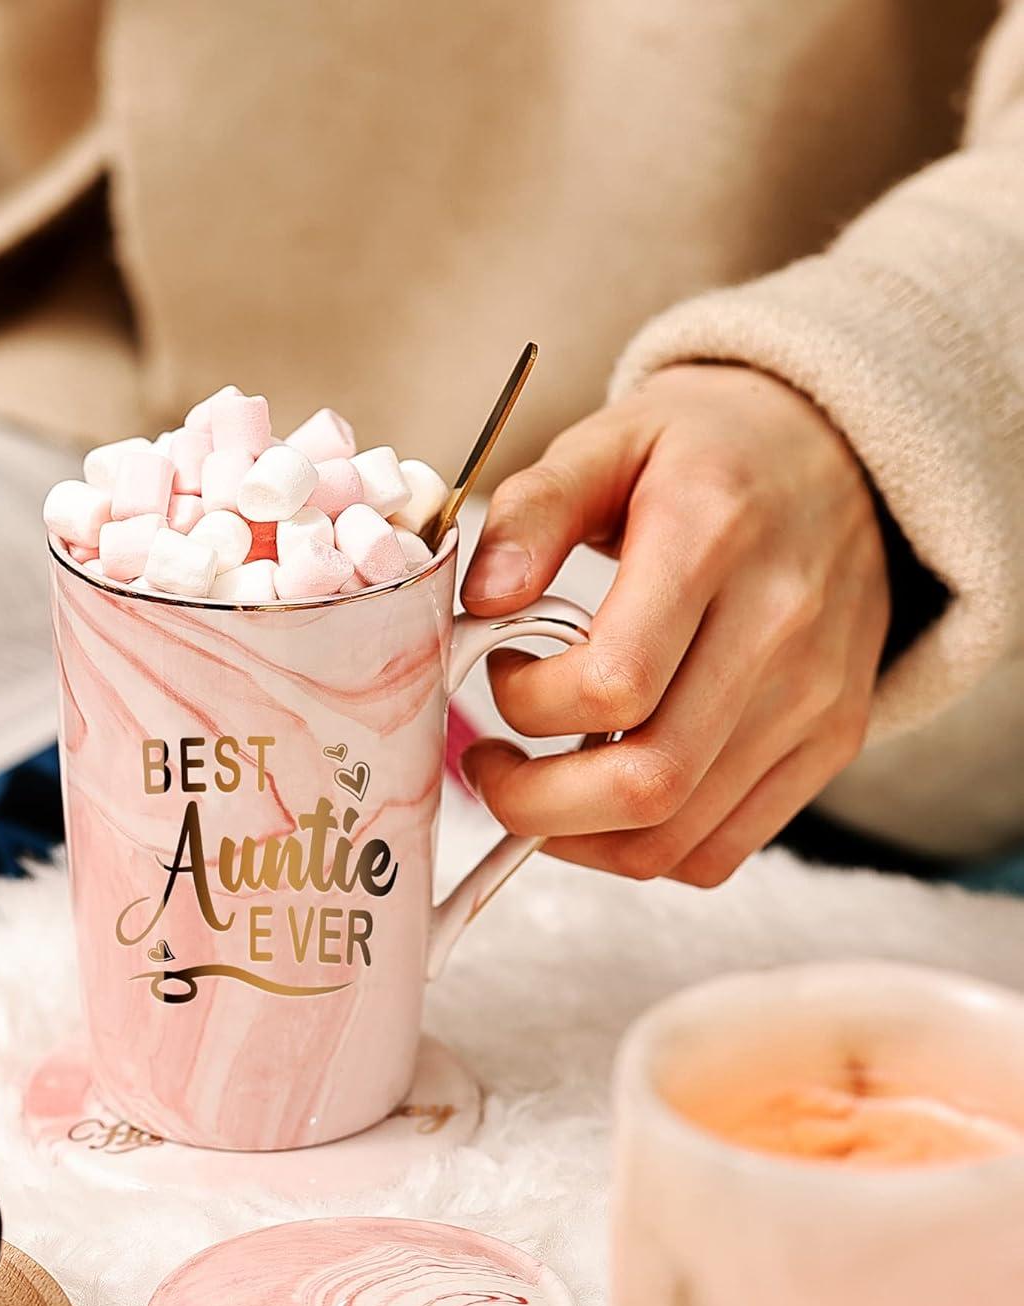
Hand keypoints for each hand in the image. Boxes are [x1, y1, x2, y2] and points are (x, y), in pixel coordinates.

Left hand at [459, 364, 889, 885]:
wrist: (839, 454)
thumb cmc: (702, 452)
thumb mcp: (607, 440)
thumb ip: (533, 512)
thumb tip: (480, 601)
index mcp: (712, 539)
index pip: (611, 684)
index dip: (526, 702)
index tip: (499, 668)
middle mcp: (778, 629)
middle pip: (645, 783)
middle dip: (532, 803)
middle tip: (489, 767)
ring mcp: (814, 698)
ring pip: (677, 838)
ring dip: (576, 837)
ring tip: (534, 787)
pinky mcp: (829, 742)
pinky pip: (720, 851)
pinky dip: (639, 851)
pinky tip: (598, 803)